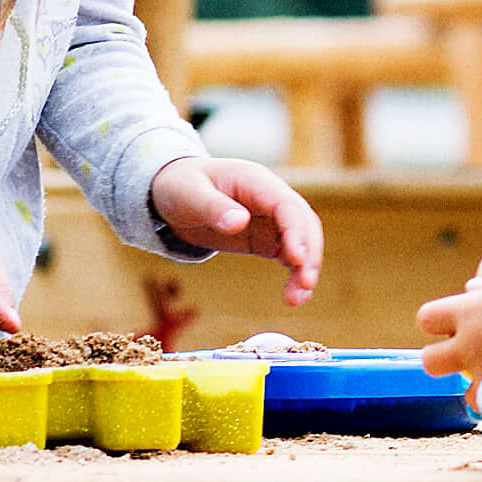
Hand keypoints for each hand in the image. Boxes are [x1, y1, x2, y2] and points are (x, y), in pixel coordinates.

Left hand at [151, 154, 322, 303]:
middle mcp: (271, 199)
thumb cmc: (181, 186)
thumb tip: (240, 221)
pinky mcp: (266, 239)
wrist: (172, 193)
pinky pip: (289, 256)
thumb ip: (213, 207)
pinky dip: (295, 275)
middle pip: (304, 224)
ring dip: (305, 269)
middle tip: (305, 284)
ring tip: (297, 299)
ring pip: (302, 243)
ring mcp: (272, 220)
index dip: (296, 230)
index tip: (296, 257)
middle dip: (309, 254)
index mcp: (256, 182)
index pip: (287, 205)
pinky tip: (294, 296)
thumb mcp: (189, 194)